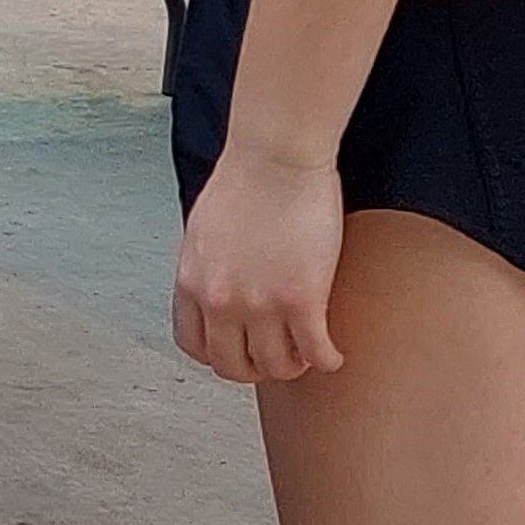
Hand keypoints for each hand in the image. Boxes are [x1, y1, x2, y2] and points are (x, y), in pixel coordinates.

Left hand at [173, 144, 345, 382]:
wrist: (275, 157)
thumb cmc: (245, 181)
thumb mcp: (202, 233)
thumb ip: (206, 269)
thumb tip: (216, 288)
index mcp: (191, 283)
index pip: (194, 345)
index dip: (220, 355)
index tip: (238, 350)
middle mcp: (219, 300)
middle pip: (232, 365)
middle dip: (256, 368)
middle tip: (277, 359)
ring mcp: (259, 304)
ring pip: (276, 366)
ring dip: (294, 366)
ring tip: (307, 355)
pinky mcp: (302, 299)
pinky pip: (315, 352)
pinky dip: (326, 360)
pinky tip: (333, 355)